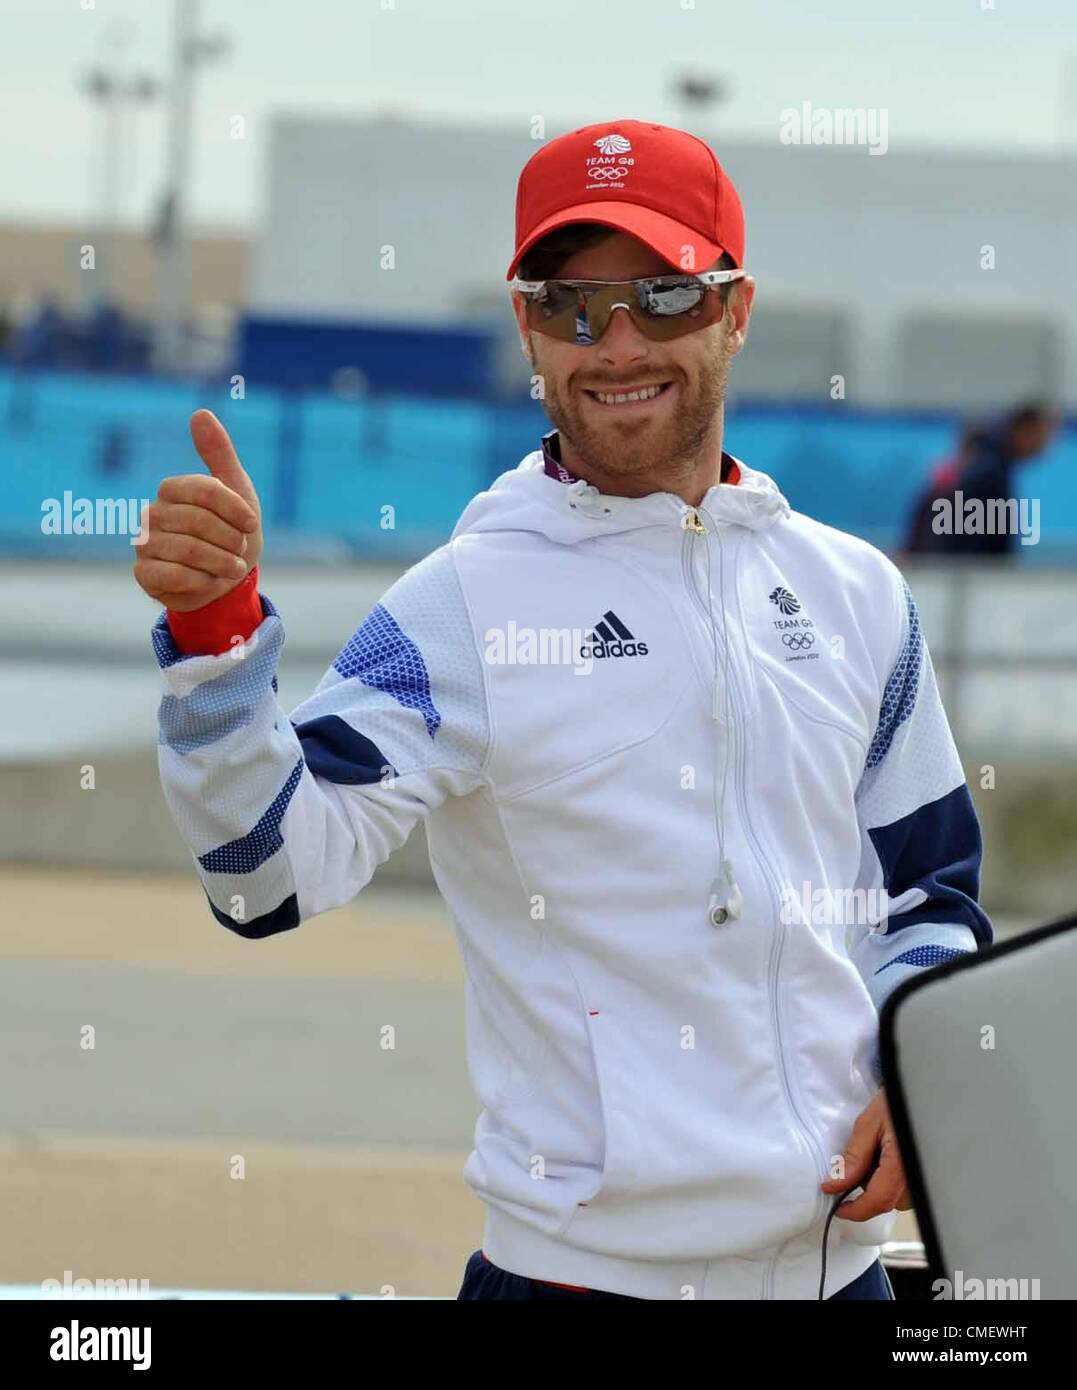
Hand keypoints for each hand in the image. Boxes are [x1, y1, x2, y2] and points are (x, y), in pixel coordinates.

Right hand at [133, 410, 262, 612]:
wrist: (225, 583)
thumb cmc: (231, 532)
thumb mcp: (236, 490)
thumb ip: (219, 453)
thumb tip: (200, 413)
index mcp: (172, 490)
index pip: (205, 490)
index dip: (235, 509)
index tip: (251, 524)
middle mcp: (152, 513)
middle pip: (199, 522)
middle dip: (232, 540)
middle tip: (240, 549)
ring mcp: (144, 544)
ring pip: (190, 551)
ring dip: (223, 563)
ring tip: (231, 566)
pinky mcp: (144, 574)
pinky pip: (176, 575)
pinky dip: (204, 581)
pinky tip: (210, 581)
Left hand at [820, 1086, 912, 1219]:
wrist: (919, 1090)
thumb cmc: (896, 1102)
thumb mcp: (869, 1124)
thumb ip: (853, 1158)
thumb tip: (835, 1185)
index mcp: (903, 1165)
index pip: (878, 1201)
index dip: (855, 1210)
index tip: (838, 1208)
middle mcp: (918, 1176)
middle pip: (886, 1201)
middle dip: (866, 1190)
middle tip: (858, 1162)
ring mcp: (925, 1176)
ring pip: (896, 1197)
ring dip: (880, 1184)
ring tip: (877, 1154)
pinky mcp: (926, 1173)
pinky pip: (906, 1188)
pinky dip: (891, 1179)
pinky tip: (888, 1157)